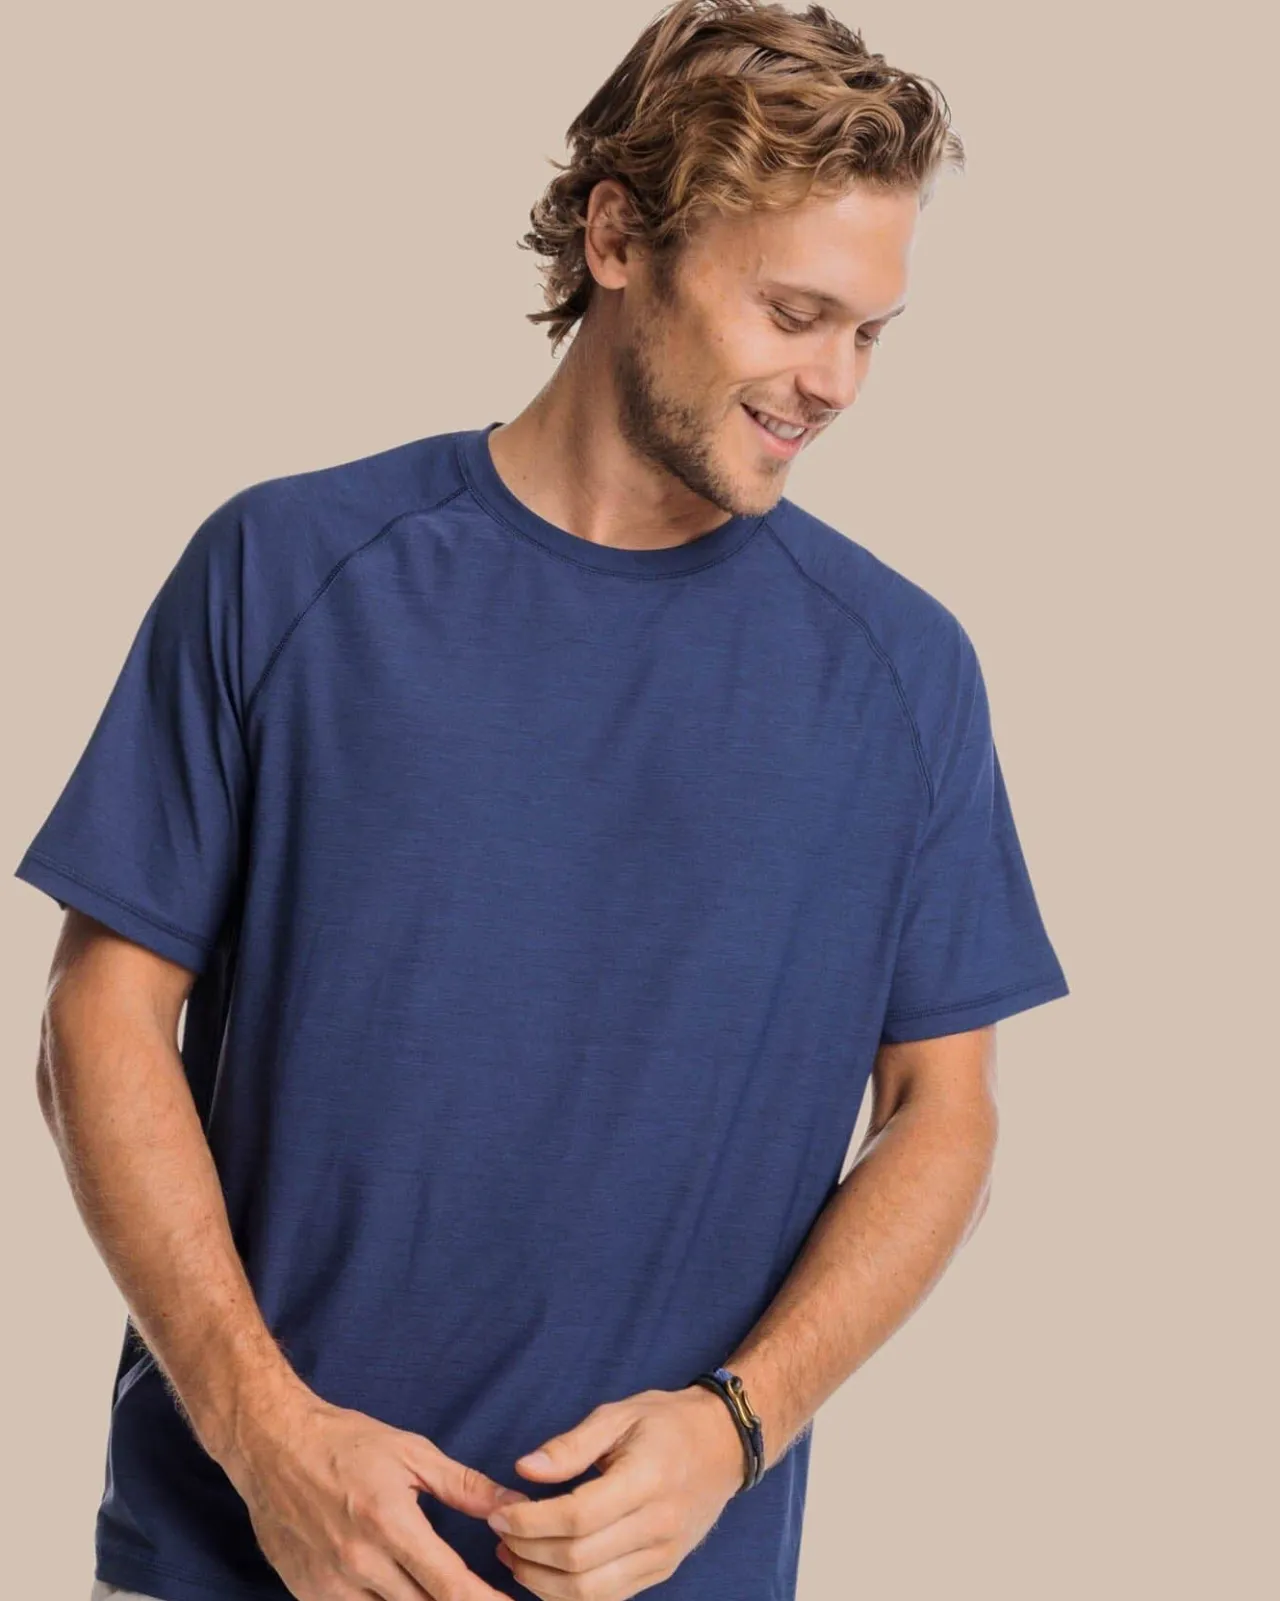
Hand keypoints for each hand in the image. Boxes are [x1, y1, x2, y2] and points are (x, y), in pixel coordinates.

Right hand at [220, 1382, 530, 1599]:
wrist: (271, 1444)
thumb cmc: (345, 1442)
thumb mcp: (412, 1453)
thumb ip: (465, 1487)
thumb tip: (513, 1505)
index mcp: (391, 1523)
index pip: (450, 1585)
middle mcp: (360, 1563)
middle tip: (481, 1597)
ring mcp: (331, 1585)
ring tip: (444, 1593)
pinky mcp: (309, 1595)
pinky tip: (401, 1594)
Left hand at [487, 1385, 745, 1598]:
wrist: (724, 1445)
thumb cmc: (667, 1422)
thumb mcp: (619, 1414)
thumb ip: (570, 1445)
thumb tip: (524, 1469)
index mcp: (647, 1479)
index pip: (578, 1517)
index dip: (530, 1521)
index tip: (499, 1510)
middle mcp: (657, 1526)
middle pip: (579, 1560)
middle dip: (527, 1551)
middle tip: (499, 1530)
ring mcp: (662, 1556)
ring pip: (590, 1592)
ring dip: (541, 1580)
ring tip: (512, 1554)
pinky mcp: (660, 1572)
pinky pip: (607, 1597)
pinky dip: (567, 1594)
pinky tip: (542, 1570)